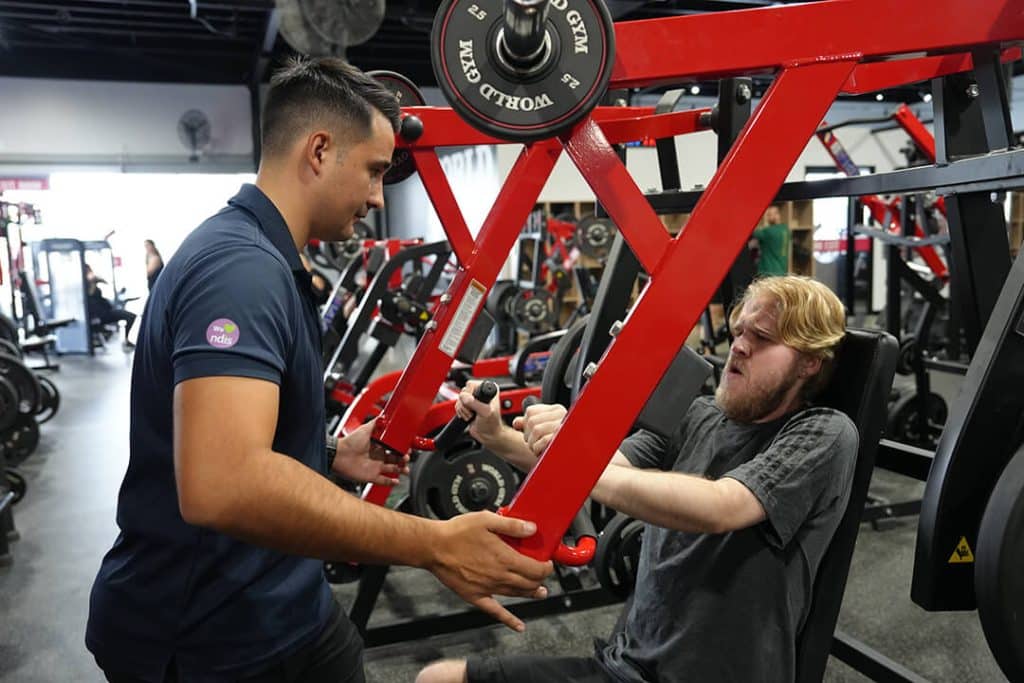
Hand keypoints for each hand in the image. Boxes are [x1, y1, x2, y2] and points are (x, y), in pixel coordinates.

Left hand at [333, 419, 408, 485]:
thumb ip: (376, 423)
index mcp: (378, 446)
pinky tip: (397, 480)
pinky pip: (384, 481)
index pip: (394, 448)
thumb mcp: (365, 429)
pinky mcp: (371, 477)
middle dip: (404, 459)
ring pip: (393, 470)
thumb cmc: (349, 442)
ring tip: (405, 469)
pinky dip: (391, 482)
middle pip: (396, 459)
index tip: (408, 448)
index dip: (402, 448)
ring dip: (401, 470)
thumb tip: (384, 415)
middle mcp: (378, 457)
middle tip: (407, 458)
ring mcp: (375, 467)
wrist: (338, 455)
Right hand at [428, 512, 553, 631]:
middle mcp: (499, 576)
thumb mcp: (487, 520)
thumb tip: (531, 529)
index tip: (547, 563)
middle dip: (540, 579)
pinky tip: (518, 626)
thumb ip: (512, 525)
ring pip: (517, 595)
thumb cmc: (456, 533)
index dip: (546, 567)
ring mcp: (488, 588)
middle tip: (543, 573)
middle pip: (529, 584)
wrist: (433, 547)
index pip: (535, 569)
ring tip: (539, 592)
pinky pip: (496, 612)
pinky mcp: (475, 596)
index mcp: (504, 558)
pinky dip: (510, 620)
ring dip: (531, 594)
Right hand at [456, 380, 503, 443]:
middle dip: (466, 404)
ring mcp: (473, 399)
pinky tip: (468, 416)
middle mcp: (481, 392)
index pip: (471, 385)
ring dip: (463, 410)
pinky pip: (457, 405)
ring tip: (472, 415)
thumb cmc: (491, 424)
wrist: (488, 435)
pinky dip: (460, 412)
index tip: (475, 404)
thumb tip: (464, 397)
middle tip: (473, 411)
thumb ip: (475, 403)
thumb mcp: (485, 412)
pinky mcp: (467, 406)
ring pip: (459, 399)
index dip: (470, 395)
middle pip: (463, 392)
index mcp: (489, 390)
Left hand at [513, 403, 566, 456]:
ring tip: (541, 449)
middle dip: (529, 437)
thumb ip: (530, 424)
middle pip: (531, 421)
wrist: (578, 463)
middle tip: (537, 445)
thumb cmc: (562, 449)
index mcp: (557, 411)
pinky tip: (545, 452)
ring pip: (536, 429)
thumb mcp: (544, 432)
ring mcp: (564, 426)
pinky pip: (544, 440)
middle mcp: (562, 415)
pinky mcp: (565, 437)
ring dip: (534, 444)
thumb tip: (517, 422)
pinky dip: (540, 449)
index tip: (532, 435)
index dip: (525, 425)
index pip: (530, 411)